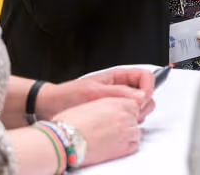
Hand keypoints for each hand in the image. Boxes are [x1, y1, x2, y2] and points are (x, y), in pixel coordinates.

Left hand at [38, 68, 156, 123]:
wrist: (51, 107)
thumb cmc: (68, 95)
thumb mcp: (94, 91)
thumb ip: (119, 93)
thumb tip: (141, 96)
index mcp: (118, 76)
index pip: (145, 76)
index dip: (148, 87)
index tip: (142, 99)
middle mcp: (121, 88)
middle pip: (146, 92)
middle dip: (144, 103)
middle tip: (133, 111)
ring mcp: (118, 101)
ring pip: (140, 106)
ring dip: (136, 113)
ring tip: (121, 117)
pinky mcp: (113, 113)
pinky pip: (129, 116)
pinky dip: (128, 121)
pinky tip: (115, 123)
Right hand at [53, 97, 141, 166]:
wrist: (65, 139)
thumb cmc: (70, 123)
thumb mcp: (89, 105)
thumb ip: (104, 106)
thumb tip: (106, 111)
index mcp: (114, 103)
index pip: (133, 104)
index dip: (127, 111)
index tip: (122, 115)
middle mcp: (122, 116)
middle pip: (135, 118)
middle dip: (127, 122)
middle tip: (115, 127)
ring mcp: (125, 132)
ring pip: (136, 132)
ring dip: (128, 134)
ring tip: (114, 137)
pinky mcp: (123, 148)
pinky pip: (134, 145)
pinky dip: (129, 145)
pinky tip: (117, 144)